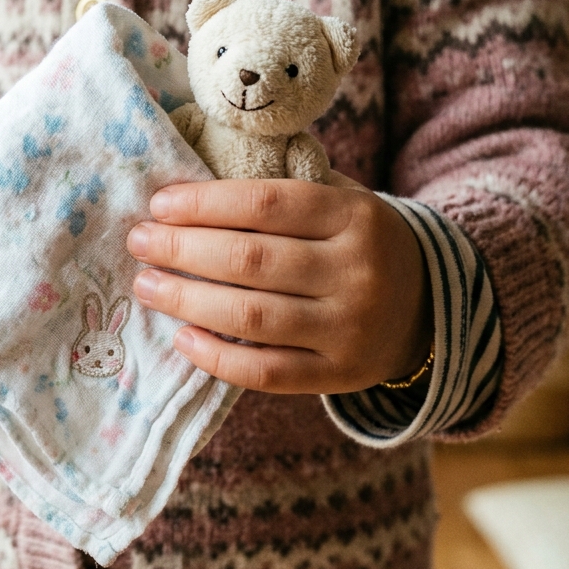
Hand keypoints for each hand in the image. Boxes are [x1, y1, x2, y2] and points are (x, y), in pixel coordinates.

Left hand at [127, 178, 433, 394]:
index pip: (267, 205)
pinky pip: (267, 372)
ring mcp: (349, 329)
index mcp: (355, 216)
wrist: (429, 307)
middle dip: (182, 250)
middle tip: (139, 242)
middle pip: (251, 261)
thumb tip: (185, 193)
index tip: (160, 204)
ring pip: (252, 317)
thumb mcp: (341, 204)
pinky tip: (182, 338)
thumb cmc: (358, 244)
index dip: (205, 204)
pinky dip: (216, 357)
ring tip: (147, 286)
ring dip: (187, 301)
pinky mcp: (339, 375)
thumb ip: (281, 197)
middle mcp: (356, 272)